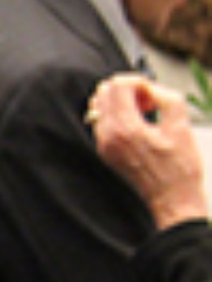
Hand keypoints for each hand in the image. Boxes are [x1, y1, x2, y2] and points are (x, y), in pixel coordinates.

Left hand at [88, 73, 207, 229]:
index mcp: (126, 128)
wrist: (172, 199)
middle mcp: (108, 134)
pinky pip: (101, 121)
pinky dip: (116, 115)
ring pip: (99, 105)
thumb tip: (149, 87)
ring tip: (143, 112)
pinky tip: (137, 125)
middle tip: (148, 102)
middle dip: (127, 89)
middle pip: (104, 91)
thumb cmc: (180, 167)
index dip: (138, 82)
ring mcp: (103, 143)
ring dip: (120, 101)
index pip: (118, 85)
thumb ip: (166, 98)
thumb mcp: (182, 126)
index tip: (152, 93)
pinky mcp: (104, 150)